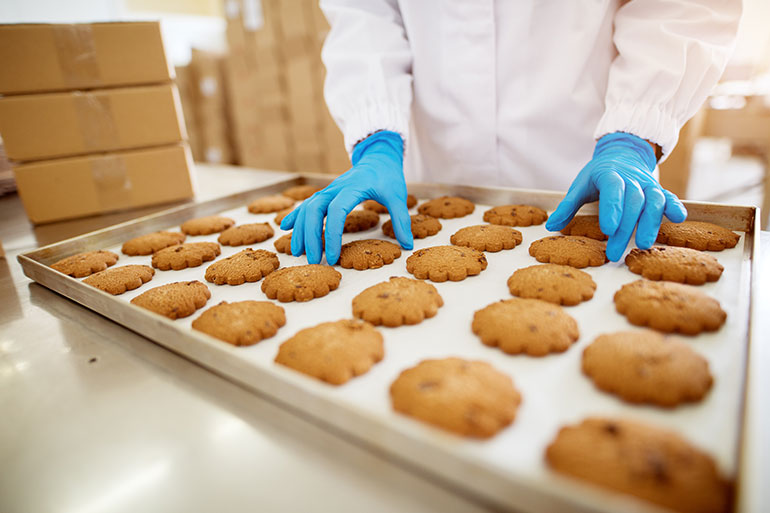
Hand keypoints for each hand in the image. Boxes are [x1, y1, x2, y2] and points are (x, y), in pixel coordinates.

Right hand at [281, 130, 413, 264]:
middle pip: (314, 210)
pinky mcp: (325, 193)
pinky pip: (306, 204)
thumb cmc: (388, 176)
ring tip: (298, 253)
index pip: (337, 211)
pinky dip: (295, 216)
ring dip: (300, 230)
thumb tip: (408, 245)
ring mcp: (328, 190)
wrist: (378, 156)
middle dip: (310, 236)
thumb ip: (401, 219)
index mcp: (353, 187)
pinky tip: (285, 228)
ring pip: (307, 208)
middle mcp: (336, 187)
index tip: (332, 256)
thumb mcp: (398, 195)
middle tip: (313, 260)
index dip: (331, 235)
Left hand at [545, 132, 686, 261]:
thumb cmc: (597, 175)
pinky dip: (675, 206)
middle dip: (625, 228)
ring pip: (653, 201)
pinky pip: (670, 197)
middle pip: (632, 202)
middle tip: (615, 252)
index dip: (611, 208)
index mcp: (609, 175)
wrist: (622, 154)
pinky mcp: (659, 190)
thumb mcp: (580, 186)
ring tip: (643, 244)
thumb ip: (567, 207)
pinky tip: (678, 219)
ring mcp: (648, 184)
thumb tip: (550, 226)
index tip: (607, 229)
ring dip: (650, 222)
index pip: (612, 190)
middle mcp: (632, 179)